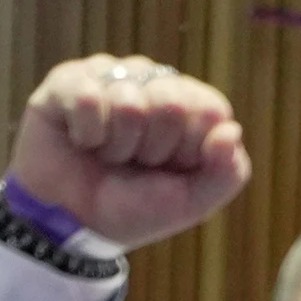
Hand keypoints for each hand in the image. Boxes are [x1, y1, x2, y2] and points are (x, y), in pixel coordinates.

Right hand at [8, 54, 250, 251]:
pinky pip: (88, 97)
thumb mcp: (191, 204)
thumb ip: (227, 173)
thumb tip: (231, 130)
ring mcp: (112, 75)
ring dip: (117, 146)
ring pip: (129, 102)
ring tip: (107, 155)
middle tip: (135, 163)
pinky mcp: (69, 79)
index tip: (170, 169)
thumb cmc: (135, 208)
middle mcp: (153, 81)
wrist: (73, 225)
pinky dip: (86, 134)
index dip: (189, 150)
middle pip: (171, 103)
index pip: (210, 110)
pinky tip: (82, 141)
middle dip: (152, 150)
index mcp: (190, 105)